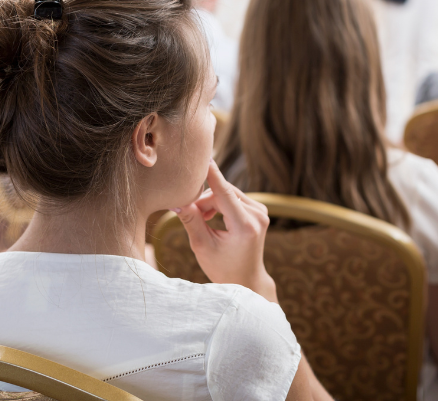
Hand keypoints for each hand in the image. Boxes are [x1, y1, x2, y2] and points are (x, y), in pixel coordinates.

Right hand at [174, 161, 276, 300]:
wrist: (246, 280)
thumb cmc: (223, 268)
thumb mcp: (203, 246)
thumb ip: (191, 221)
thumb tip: (176, 201)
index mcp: (245, 225)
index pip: (225, 192)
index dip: (212, 174)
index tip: (204, 157)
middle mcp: (258, 214)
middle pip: (223, 192)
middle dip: (204, 200)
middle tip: (190, 214)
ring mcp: (261, 211)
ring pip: (228, 192)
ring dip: (211, 202)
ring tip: (202, 220)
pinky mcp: (259, 210)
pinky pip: (234, 197)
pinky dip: (220, 203)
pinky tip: (211, 218)